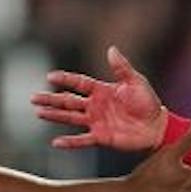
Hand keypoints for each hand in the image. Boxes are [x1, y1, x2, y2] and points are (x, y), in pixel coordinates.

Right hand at [31, 45, 166, 151]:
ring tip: (38, 113)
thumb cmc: (147, 102)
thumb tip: (111, 49)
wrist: (157, 126)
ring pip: (70, 118)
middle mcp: (95, 105)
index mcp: (102, 90)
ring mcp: (96, 122)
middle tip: (33, 98)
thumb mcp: (135, 81)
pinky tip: (56, 142)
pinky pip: (82, 140)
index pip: (79, 83)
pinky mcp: (101, 137)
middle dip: (51, 99)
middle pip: (68, 101)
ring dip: (54, 116)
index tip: (49, 77)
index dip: (65, 79)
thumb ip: (122, 67)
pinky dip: (70, 142)